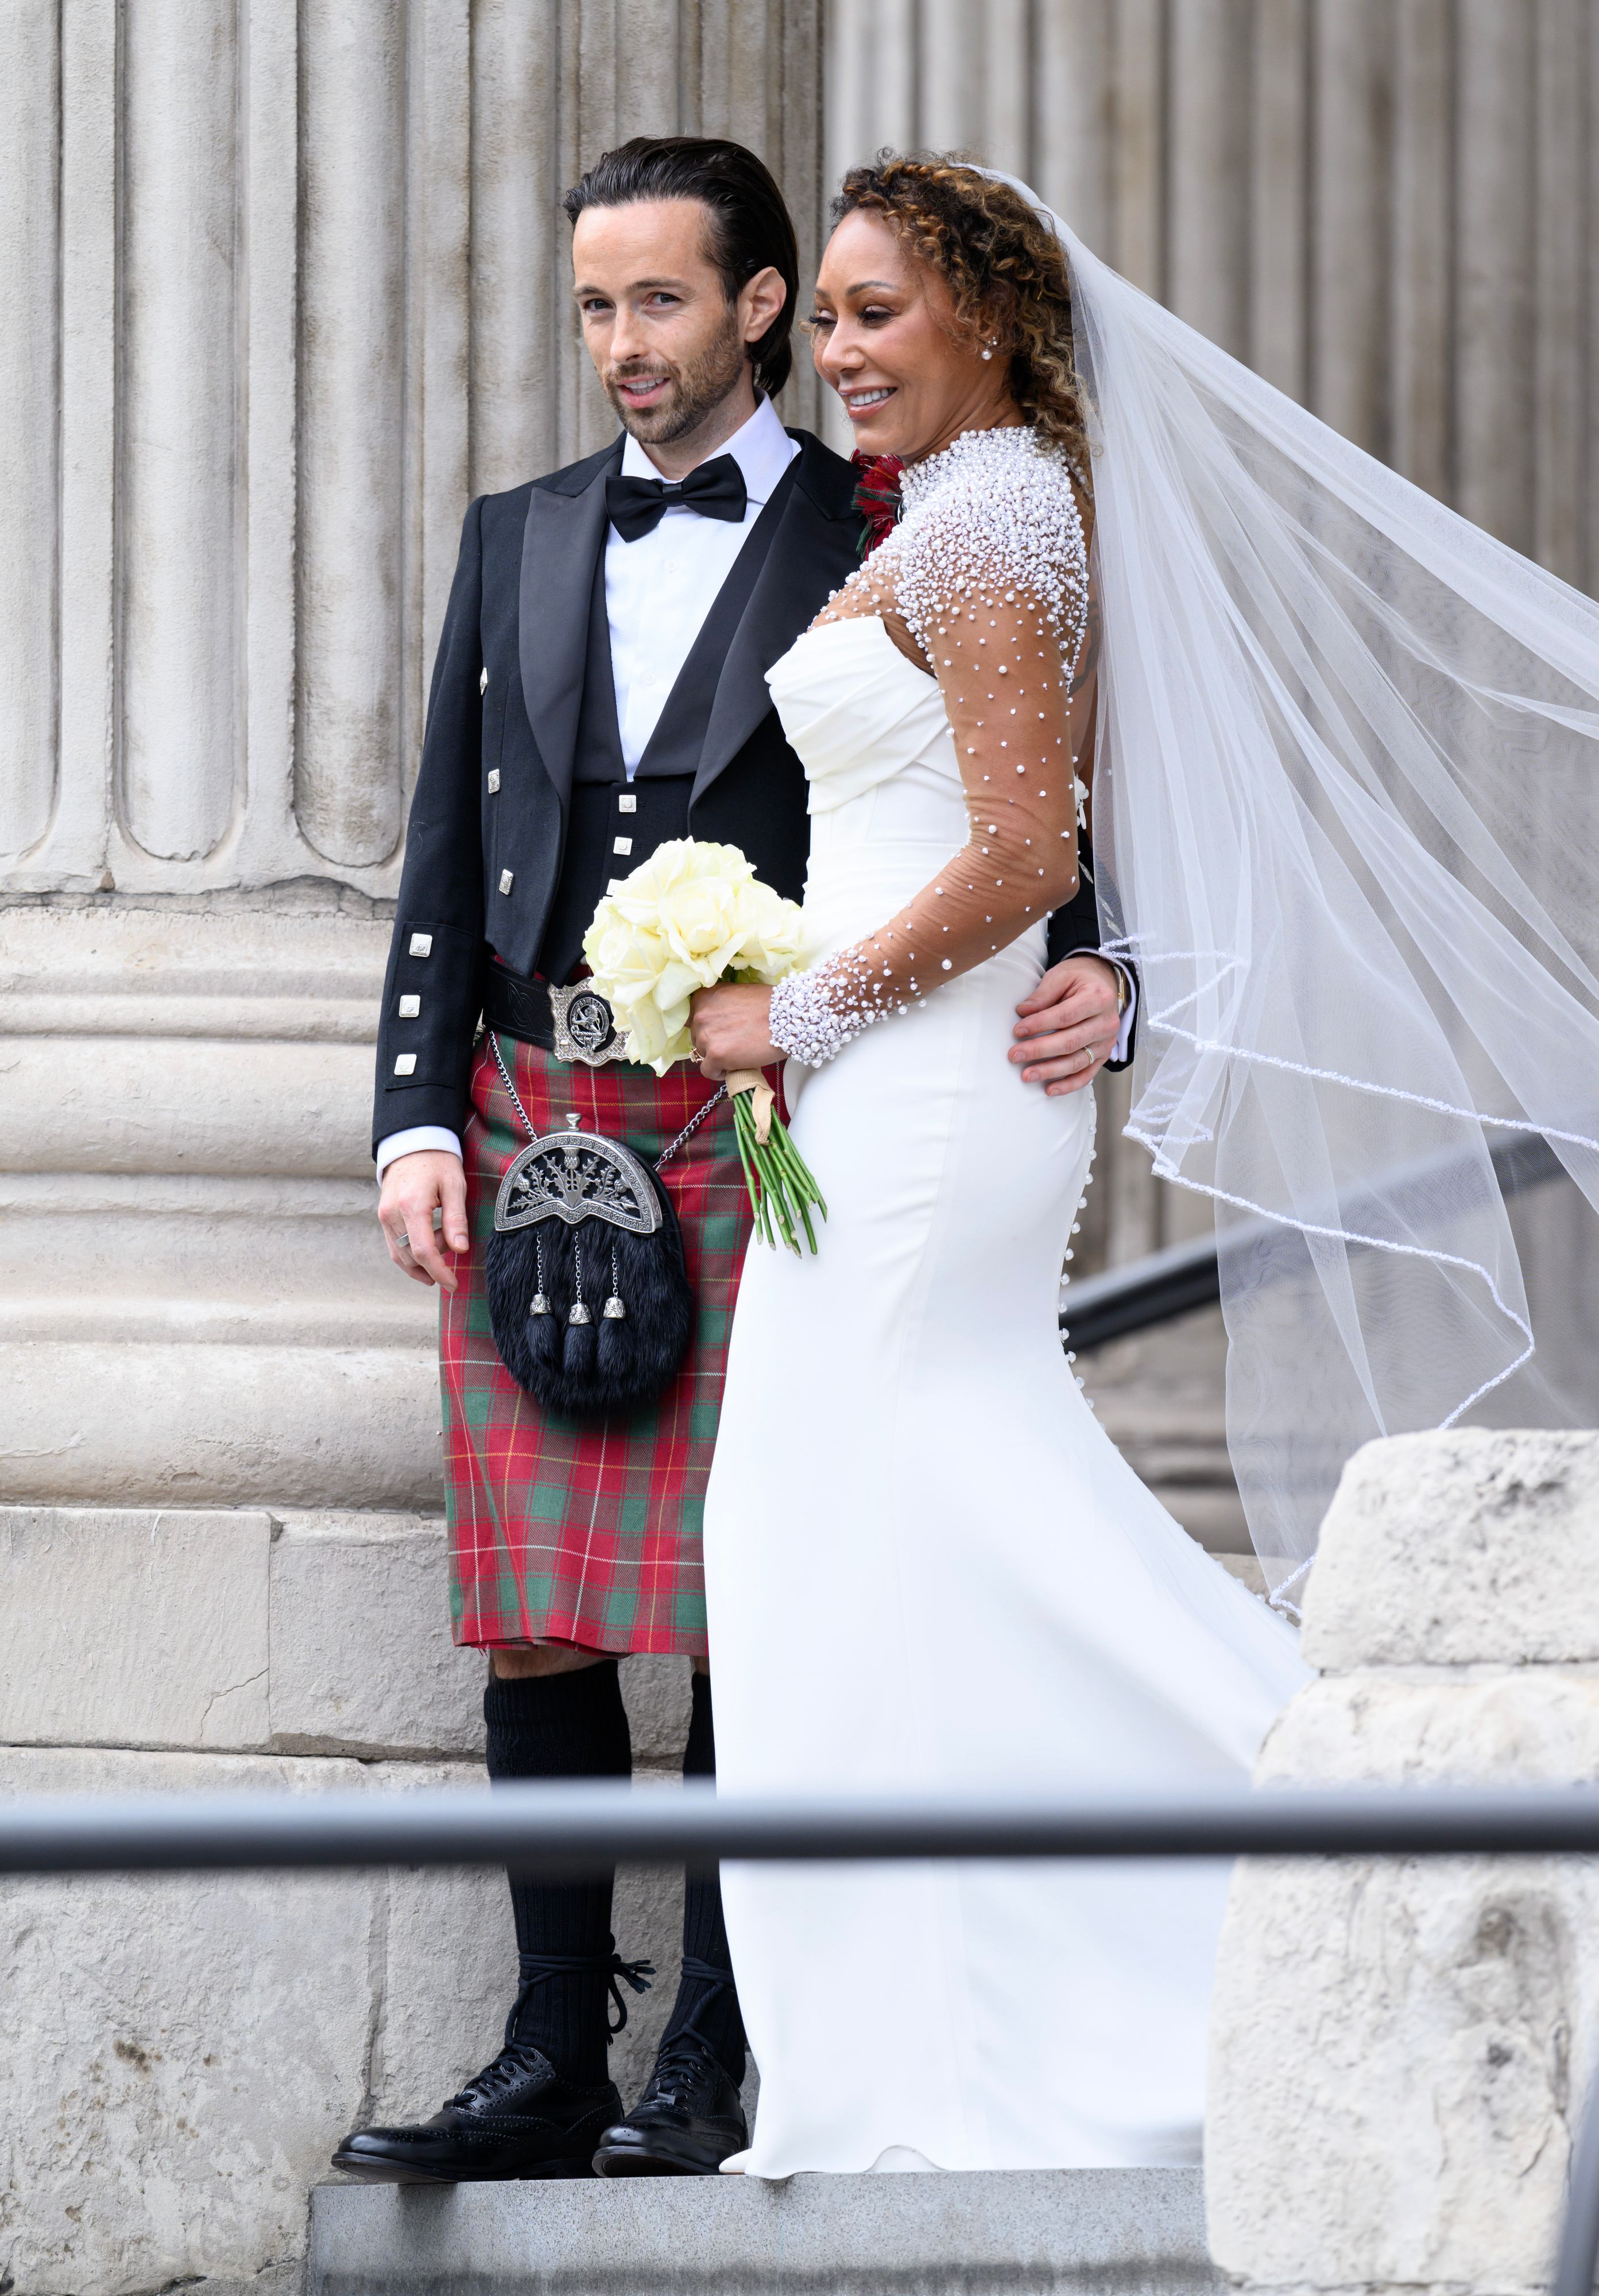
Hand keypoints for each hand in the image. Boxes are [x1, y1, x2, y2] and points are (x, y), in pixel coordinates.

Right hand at [378, 1149, 468, 1290]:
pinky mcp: (383, 1216)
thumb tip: (461, 1250)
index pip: (423, 1251)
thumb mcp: (455, 1186)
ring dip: (422, 1262)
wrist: (412, 1142)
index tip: (453, 1285)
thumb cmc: (438, 1162)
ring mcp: (383, 1216)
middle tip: (453, 1254)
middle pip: (410, 1256)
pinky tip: (428, 1252)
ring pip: (399, 1255)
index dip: (439, 1272)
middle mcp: (391, 1213)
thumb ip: (456, 1219)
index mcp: (412, 1205)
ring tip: (443, 1249)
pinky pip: (394, 1246)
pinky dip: (410, 1255)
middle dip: (433, 1265)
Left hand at [689, 983, 778, 1078]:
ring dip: (717, 1057)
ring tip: (737, 1054)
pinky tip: (733, 1067)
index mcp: (704, 998)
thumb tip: (716, 1022)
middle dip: (712, 1042)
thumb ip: (720, 1006)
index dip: (706, 1028)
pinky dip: (719, 1073)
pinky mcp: (716, 1055)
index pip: (692, 1019)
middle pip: (697, 1038)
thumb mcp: (736, 994)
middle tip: (733, 1043)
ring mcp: (706, 1036)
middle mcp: (700, 1015)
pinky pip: (708, 1071)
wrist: (787, 1016)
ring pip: (702, 1054)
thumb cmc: (768, 1004)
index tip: (718, 1033)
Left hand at [1010, 955, 1122, 1096]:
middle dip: (1040, 1050)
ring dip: (1050, 1071)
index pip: (1066, 1016)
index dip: (1040, 1024)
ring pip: (1078, 1061)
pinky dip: (1069, 1084)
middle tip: (1015, 1055)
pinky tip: (1049, 1089)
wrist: (1103, 983)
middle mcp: (1107, 1022)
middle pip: (1071, 1041)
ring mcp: (1107, 1041)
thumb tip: (1023, 1011)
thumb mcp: (1061, 975)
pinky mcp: (1104, 1055)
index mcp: (1098, 997)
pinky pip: (1087, 1074)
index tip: (1018, 1030)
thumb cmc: (1079, 979)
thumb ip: (1043, 993)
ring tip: (1026, 1075)